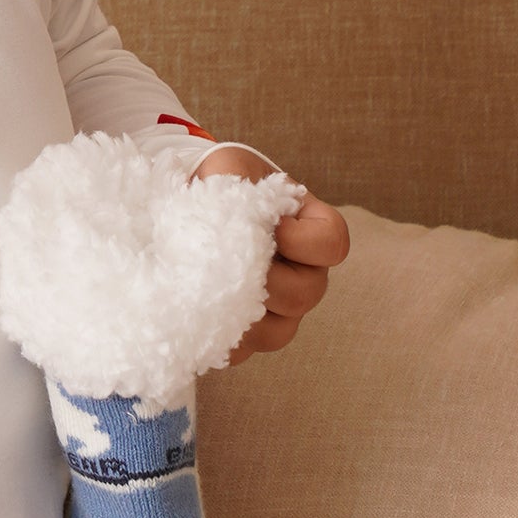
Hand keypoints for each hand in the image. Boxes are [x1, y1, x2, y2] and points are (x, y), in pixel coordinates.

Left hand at [189, 147, 350, 365]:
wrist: (184, 203)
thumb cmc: (215, 182)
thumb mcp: (227, 167)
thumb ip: (234, 178)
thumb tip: (231, 210)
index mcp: (307, 229)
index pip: (333, 243)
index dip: (305, 242)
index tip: (272, 227)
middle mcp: (301, 272)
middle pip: (307, 294)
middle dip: (268, 282)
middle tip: (230, 265)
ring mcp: (275, 307)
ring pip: (277, 332)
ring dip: (243, 316)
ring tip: (208, 292)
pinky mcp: (243, 330)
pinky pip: (241, 350)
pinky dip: (219, 337)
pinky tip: (194, 317)